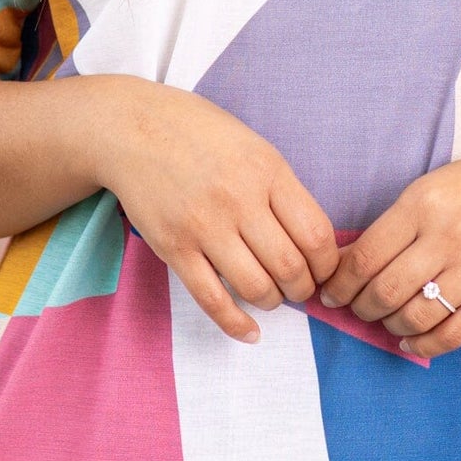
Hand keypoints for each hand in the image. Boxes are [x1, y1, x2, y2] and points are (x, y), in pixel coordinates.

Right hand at [98, 80, 339, 343]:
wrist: (133, 129)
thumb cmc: (200, 135)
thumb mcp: (254, 147)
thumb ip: (283, 190)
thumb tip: (314, 242)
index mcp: (267, 171)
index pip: (316, 234)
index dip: (327, 264)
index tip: (323, 270)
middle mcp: (239, 199)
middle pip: (290, 267)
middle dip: (303, 289)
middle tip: (300, 288)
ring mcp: (204, 226)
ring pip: (256, 287)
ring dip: (273, 302)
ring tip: (272, 295)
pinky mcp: (174, 248)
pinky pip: (211, 299)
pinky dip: (236, 323)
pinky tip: (251, 331)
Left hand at [315, 140, 460, 359]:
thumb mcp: (434, 187)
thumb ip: (393, 224)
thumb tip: (345, 263)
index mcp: (424, 202)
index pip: (365, 256)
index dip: (341, 283)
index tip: (332, 293)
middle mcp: (450, 235)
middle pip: (385, 291)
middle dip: (362, 308)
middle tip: (359, 309)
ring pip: (415, 316)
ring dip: (391, 327)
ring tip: (388, 321)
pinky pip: (454, 334)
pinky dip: (424, 344)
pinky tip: (412, 340)